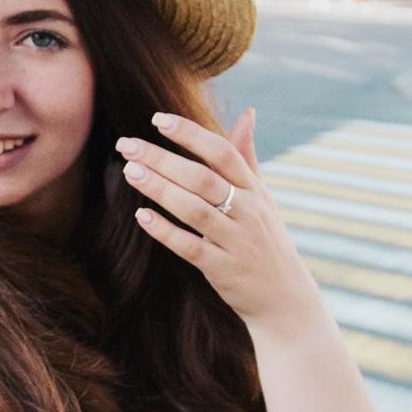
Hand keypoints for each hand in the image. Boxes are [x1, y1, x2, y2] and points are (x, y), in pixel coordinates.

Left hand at [114, 108, 320, 326]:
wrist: (285, 298)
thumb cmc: (265, 239)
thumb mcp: (262, 197)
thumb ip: (248, 157)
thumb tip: (247, 113)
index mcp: (255, 190)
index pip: (222, 152)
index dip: (191, 134)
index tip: (158, 119)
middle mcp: (247, 211)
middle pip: (202, 178)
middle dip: (162, 159)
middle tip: (127, 145)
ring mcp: (235, 241)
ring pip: (193, 210)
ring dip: (159, 189)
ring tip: (130, 171)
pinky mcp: (222, 268)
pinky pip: (189, 246)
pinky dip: (164, 230)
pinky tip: (141, 216)